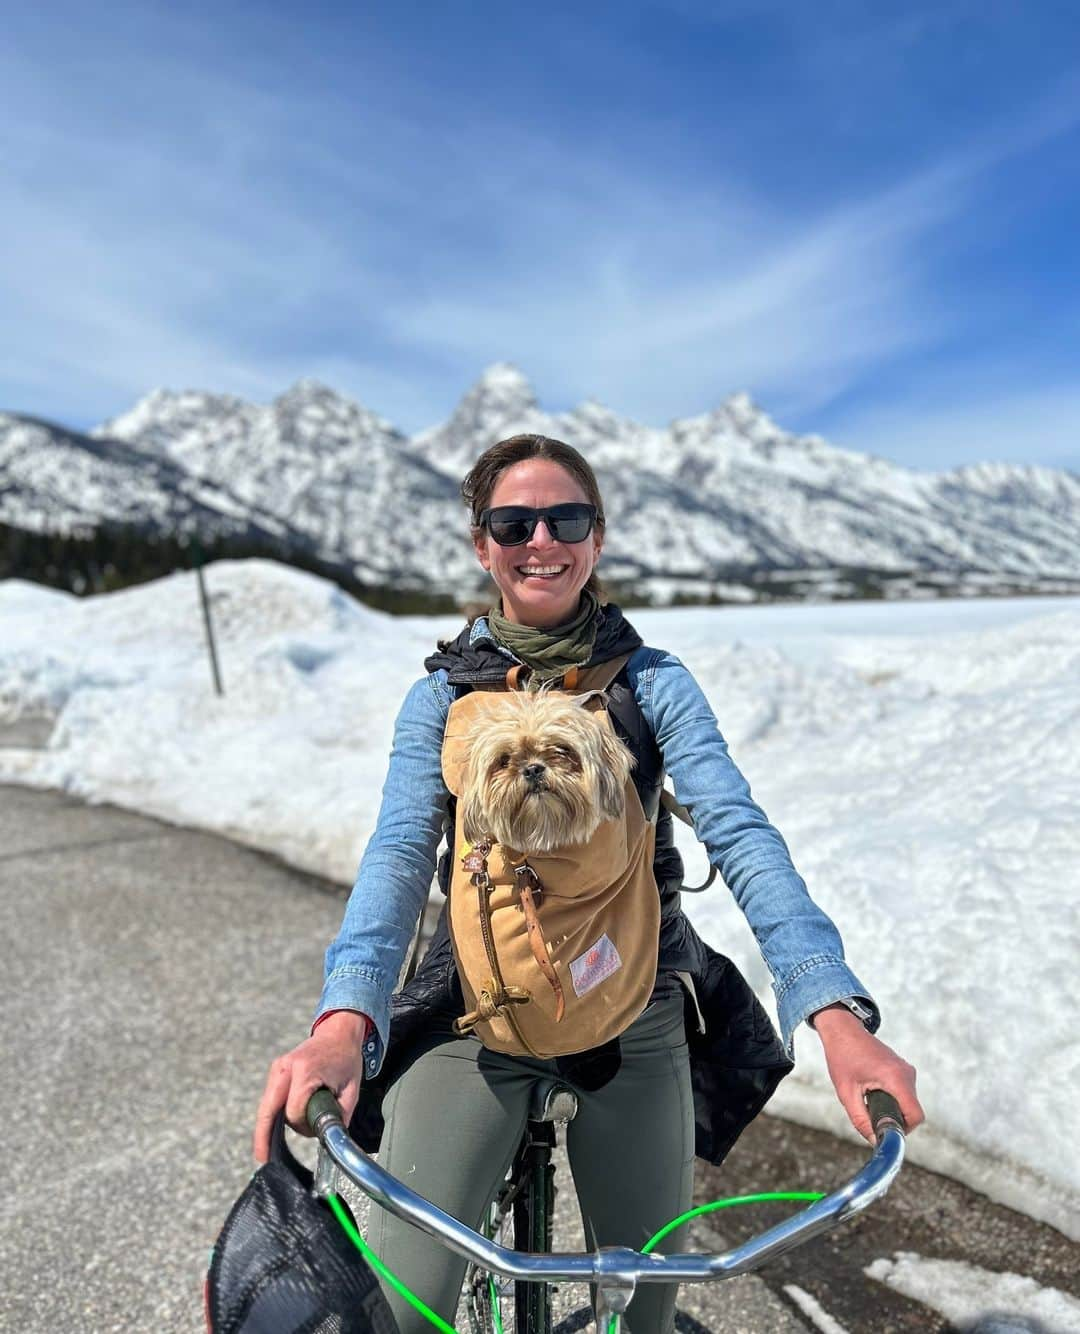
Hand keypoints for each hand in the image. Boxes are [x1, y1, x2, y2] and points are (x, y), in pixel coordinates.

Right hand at [253, 1010, 370, 1162]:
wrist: (338, 1032)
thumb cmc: (346, 1059)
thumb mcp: (351, 1089)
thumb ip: (340, 1115)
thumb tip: (330, 1140)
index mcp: (305, 1070)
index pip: (294, 1110)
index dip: (303, 1125)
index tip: (316, 1128)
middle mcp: (286, 1067)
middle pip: (268, 1109)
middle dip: (263, 1136)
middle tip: (262, 1158)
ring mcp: (278, 1068)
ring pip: (266, 1106)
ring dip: (267, 1127)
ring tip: (265, 1150)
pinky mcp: (276, 1071)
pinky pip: (269, 1099)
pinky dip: (269, 1116)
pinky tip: (268, 1133)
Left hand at [812, 1004, 923, 1141]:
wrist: (842, 1029)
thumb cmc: (842, 1057)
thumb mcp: (846, 1093)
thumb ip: (860, 1120)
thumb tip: (874, 1140)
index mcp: (896, 1078)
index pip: (915, 1116)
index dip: (903, 1129)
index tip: (884, 1130)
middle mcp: (906, 1073)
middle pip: (912, 1110)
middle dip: (894, 1118)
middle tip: (870, 1113)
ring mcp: (906, 1069)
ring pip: (907, 1101)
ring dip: (892, 1107)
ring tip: (867, 1097)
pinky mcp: (902, 1068)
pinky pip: (903, 1091)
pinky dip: (891, 1097)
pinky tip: (871, 1090)